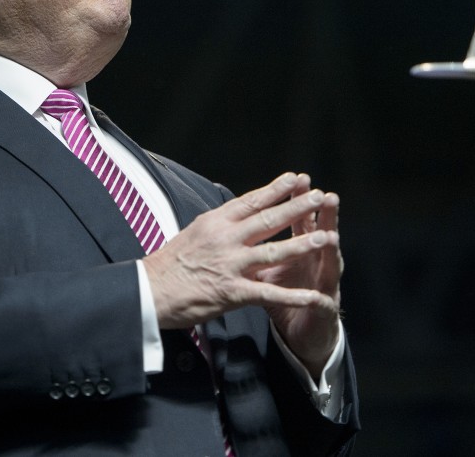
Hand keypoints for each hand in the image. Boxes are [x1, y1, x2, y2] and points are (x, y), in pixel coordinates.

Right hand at [143, 173, 340, 340]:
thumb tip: (236, 213)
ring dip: (302, 244)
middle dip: (297, 208)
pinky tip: (313, 296)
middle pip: (268, 219)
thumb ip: (219, 224)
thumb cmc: (169, 264)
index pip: (252, 201)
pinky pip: (269, 293)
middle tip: (319, 196)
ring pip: (274, 251)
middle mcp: (226, 239)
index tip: (297, 178)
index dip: (277, 189)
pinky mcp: (232, 292)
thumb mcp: (193, 232)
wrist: (149, 291)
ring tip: (325, 236)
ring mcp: (230, 265)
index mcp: (216, 222)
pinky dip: (293, 296)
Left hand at [256, 174, 341, 377]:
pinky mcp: (323, 311)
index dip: (299, 201)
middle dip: (322, 216)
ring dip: (330, 252)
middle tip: (326, 195)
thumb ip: (261, 247)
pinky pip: (320, 306)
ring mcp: (324, 285)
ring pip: (329, 265)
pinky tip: (317, 297)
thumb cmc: (284, 296)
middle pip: (320, 235)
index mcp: (301, 250)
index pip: (301, 220)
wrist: (303, 333)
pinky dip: (317, 301)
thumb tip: (240, 222)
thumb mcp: (269, 269)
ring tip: (332, 236)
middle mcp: (316, 263)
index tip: (298, 179)